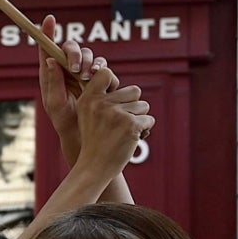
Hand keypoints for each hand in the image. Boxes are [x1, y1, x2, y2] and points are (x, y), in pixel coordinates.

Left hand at [36, 14, 99, 160]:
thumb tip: (49, 60)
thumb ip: (52, 82)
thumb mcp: (54, 104)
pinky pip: (105, 69)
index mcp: (52, 73)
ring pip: (90, 56)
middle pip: (73, 49)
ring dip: (90, 63)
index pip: (48, 49)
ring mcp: (86, 74)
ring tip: (88, 76)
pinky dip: (103, 71)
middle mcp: (68, 70)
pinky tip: (99, 79)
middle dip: (75, 55)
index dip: (48, 32)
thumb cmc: (64, 121)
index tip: (49, 19)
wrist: (85, 134)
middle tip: (76, 69)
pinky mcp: (101, 80)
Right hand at [69, 57, 150, 180]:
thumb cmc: (95, 139)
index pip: (106, 73)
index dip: (115, 82)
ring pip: (144, 106)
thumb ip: (101, 97)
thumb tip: (125, 85)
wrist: (94, 166)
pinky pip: (149, 120)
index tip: (112, 96)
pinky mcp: (130, 125)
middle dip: (133, 105)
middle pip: (134, 90)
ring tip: (124, 131)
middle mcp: (100, 103)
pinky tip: (130, 138)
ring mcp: (115, 114)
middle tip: (120, 122)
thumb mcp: (88, 115)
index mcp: (88, 99)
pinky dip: (144, 130)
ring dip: (140, 118)